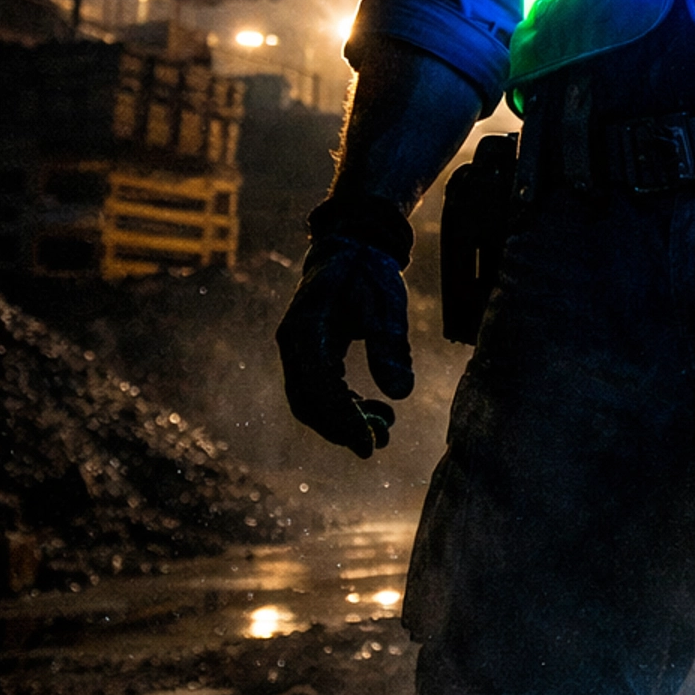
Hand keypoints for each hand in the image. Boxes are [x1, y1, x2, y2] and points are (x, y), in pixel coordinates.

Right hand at [276, 234, 413, 457]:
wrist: (354, 247)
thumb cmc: (369, 272)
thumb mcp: (386, 304)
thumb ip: (391, 346)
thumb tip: (401, 394)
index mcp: (305, 329)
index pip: (319, 388)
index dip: (342, 421)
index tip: (368, 445)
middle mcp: (293, 343)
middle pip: (308, 402)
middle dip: (340, 429)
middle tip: (376, 447)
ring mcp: (298, 349)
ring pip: (312, 401)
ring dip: (343, 421)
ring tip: (384, 429)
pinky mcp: (310, 353)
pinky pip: (320, 390)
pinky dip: (344, 406)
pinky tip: (374, 410)